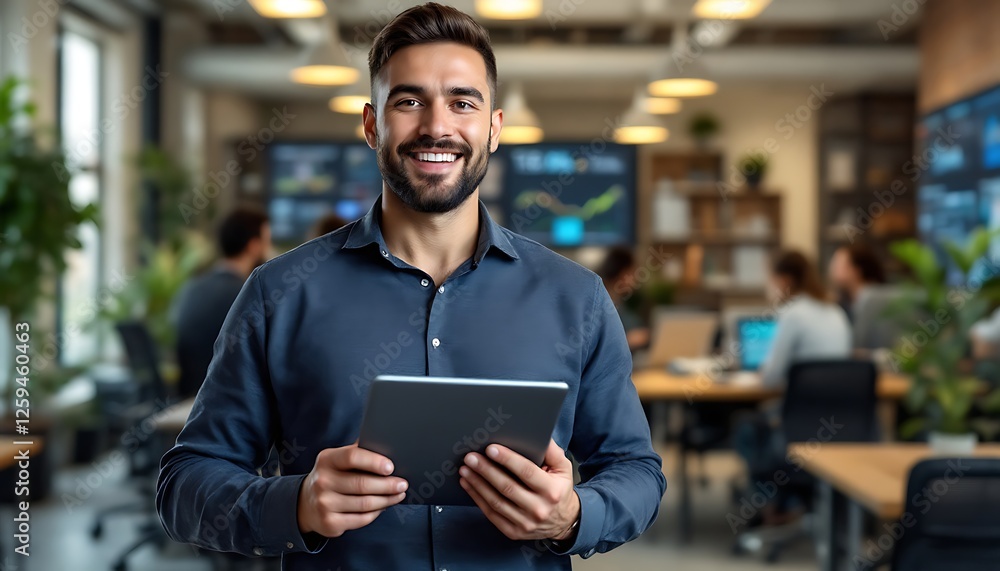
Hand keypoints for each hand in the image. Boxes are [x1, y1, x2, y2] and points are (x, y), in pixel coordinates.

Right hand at [296, 442, 407, 537]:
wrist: (306, 503)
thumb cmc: (331, 476)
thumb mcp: (337, 459)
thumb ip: (358, 452)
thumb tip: (388, 447)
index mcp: (327, 460)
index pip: (352, 457)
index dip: (374, 462)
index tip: (391, 467)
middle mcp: (322, 481)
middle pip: (362, 484)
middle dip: (388, 485)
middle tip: (403, 484)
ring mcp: (324, 504)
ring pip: (365, 504)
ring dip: (387, 500)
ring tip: (399, 494)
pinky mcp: (330, 523)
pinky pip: (362, 519)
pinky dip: (376, 512)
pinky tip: (384, 506)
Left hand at [459, 439, 579, 541]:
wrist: (563, 521)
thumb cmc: (559, 489)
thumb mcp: (563, 468)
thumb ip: (552, 451)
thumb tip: (537, 434)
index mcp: (551, 491)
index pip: (526, 472)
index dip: (507, 459)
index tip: (491, 449)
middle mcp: (539, 509)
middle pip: (507, 487)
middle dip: (486, 470)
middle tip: (471, 457)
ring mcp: (525, 523)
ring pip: (496, 502)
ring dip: (477, 484)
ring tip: (466, 470)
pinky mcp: (513, 532)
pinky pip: (491, 514)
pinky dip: (477, 498)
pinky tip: (468, 485)